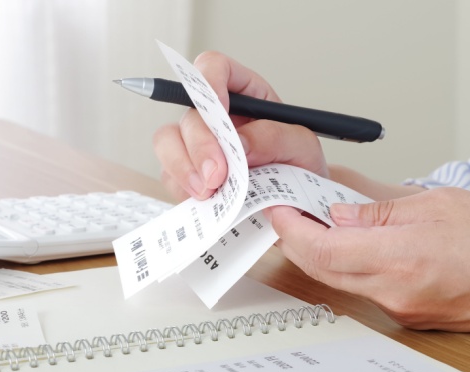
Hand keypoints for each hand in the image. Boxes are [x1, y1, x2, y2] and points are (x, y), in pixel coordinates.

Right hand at [153, 51, 327, 200]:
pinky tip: (208, 201)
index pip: (213, 67)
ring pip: (167, 141)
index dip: (207, 81)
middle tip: (218, 175)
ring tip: (210, 192)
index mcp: (243, 94)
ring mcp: (195, 145)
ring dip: (184, 167)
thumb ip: (276, 137)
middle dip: (200, 144)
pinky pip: (168, 175)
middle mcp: (214, 116)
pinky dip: (184, 189)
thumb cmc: (300, 168)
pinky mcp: (186, 173)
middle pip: (189, 112)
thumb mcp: (303, 146)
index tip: (217, 110)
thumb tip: (240, 143)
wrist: (295, 206)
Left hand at [269, 187, 469, 339]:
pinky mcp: (405, 315)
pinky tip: (353, 238)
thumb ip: (381, 206)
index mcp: (402, 257)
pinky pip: (361, 286)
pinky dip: (347, 261)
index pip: (321, 248)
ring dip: (320, 248)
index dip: (290, 226)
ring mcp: (398, 309)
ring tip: (321, 214)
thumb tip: (338, 203)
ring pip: (337, 278)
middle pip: (320, 267)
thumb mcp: (442, 202)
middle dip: (295, 236)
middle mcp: (394, 291)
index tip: (278, 204)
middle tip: (290, 205)